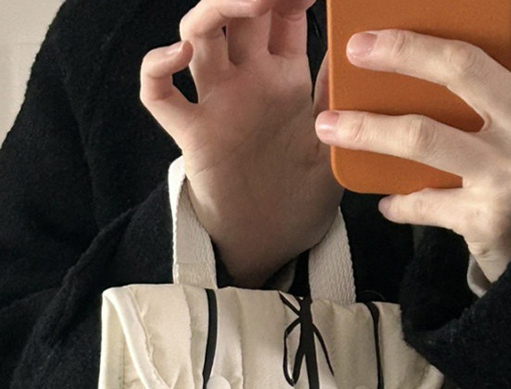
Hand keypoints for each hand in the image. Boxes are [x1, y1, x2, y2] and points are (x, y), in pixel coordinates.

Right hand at [139, 0, 343, 287]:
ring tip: (251, 3)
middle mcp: (246, 82)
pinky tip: (176, 55)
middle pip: (237, 14)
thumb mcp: (333, 146)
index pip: (283, 15)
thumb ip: (335, 100)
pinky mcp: (192, 135)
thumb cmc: (303, 198)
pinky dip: (155, 69)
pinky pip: (158, 95)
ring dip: (214, 9)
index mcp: (284, 79)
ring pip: (198, 37)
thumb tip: (354, 52)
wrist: (272, 243)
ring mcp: (215, 105)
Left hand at [314, 0, 510, 284]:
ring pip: (424, 137)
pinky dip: (398, 202)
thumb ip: (505, 84)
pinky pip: (424, 203)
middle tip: (357, 48)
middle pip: (463, 67)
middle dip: (403, 51)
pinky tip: (385, 201)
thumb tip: (433, 51)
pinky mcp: (485, 217)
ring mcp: (510, 172)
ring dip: (368, 130)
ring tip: (328, 126)